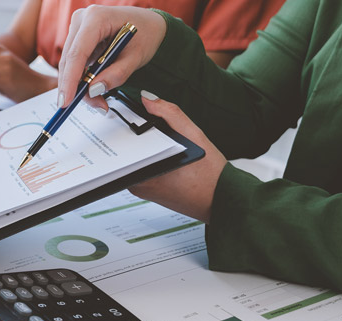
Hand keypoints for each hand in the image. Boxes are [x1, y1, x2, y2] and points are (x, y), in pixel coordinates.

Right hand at [57, 5, 165, 109]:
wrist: (149, 24)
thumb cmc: (145, 33)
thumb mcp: (136, 57)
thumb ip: (117, 74)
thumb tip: (94, 89)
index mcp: (97, 18)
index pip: (77, 53)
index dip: (70, 79)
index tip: (67, 100)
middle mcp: (82, 20)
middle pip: (69, 60)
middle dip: (76, 87)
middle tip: (93, 105)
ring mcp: (78, 29)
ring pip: (69, 64)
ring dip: (80, 85)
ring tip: (99, 100)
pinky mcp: (78, 39)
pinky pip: (74, 63)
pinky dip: (82, 79)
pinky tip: (94, 88)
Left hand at [129, 92, 225, 222]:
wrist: (221, 200)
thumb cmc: (211, 176)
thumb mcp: (193, 136)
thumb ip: (169, 113)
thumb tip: (147, 99)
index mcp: (142, 173)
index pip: (120, 145)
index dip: (119, 125)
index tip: (122, 111)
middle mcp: (138, 184)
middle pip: (125, 151)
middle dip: (130, 134)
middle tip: (137, 117)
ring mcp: (142, 189)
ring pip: (133, 158)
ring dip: (140, 145)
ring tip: (152, 132)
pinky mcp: (150, 191)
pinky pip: (142, 167)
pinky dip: (149, 155)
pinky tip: (160, 148)